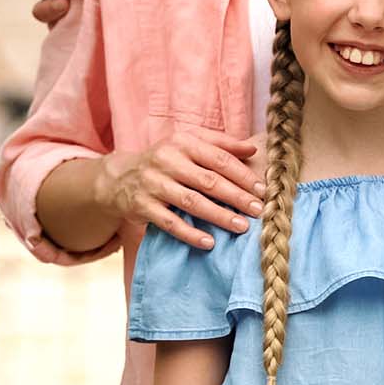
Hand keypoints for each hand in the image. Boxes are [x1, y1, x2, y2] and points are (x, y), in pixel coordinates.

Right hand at [98, 131, 265, 249]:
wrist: (120, 178)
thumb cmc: (166, 160)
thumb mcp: (189, 144)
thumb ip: (221, 144)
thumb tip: (253, 147)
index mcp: (183, 142)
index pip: (219, 159)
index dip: (243, 175)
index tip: (262, 190)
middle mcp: (167, 160)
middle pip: (209, 181)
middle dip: (237, 197)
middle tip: (258, 210)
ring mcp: (153, 184)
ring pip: (192, 202)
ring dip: (219, 216)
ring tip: (241, 227)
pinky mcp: (142, 206)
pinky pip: (170, 223)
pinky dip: (190, 233)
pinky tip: (209, 242)